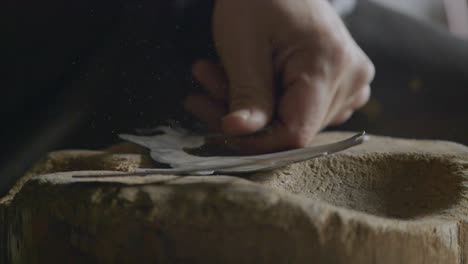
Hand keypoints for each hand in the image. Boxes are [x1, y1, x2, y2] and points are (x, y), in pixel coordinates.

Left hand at [184, 0, 373, 152]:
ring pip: (292, 120)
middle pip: (291, 126)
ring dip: (249, 108)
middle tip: (203, 90)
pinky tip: (239, 80)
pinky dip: (265, 102)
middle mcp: (350, 79)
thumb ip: (246, 94)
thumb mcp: (243, 44)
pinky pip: (300, 109)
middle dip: (244, 116)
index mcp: (330, 65)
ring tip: (213, 76)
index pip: (296, 132)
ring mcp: (349, 82)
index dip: (256, 140)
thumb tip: (238, 134)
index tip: (220, 127)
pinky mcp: (339, 83)